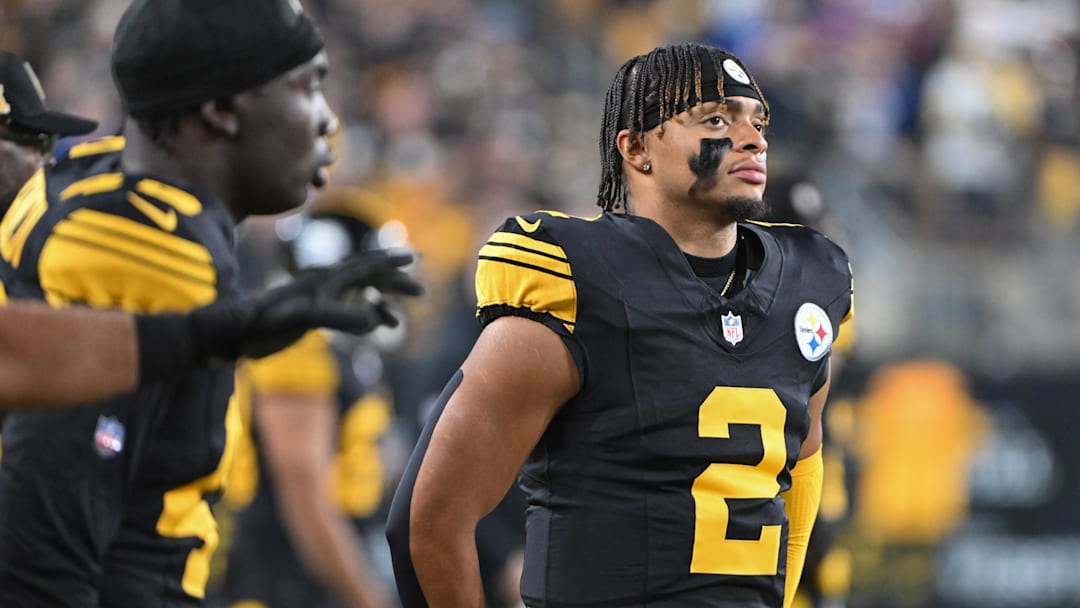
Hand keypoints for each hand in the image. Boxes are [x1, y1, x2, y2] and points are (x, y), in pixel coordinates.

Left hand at [190, 250, 421, 360]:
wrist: (236, 333)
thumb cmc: (266, 323)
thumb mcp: (305, 318)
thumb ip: (341, 317)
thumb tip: (375, 320)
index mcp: (326, 278)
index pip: (365, 266)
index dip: (390, 263)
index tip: (414, 258)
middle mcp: (326, 284)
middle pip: (368, 278)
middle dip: (395, 284)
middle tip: (421, 292)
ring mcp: (320, 300)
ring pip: (360, 297)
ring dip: (382, 305)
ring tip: (401, 320)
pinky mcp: (314, 315)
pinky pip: (348, 313)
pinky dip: (366, 319)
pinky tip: (376, 329)